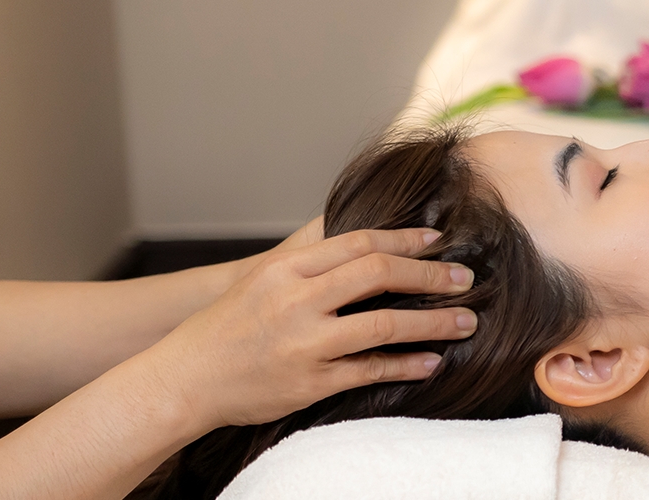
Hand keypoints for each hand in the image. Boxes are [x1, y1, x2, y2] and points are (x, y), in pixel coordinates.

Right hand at [135, 227, 475, 428]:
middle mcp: (296, 301)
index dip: (405, 241)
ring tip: (465, 322)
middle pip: (377, 274)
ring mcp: (304, 343)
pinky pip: (371, 370)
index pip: (359, 243)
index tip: (438, 242)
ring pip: (384, 323)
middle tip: (465, 279)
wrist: (183, 378)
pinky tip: (431, 361)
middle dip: (430, 275)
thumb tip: (370, 248)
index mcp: (286, 270)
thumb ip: (312, 266)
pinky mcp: (309, 382)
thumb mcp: (262, 281)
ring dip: (433, 322)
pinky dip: (407, 364)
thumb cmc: (227, 328)